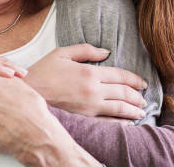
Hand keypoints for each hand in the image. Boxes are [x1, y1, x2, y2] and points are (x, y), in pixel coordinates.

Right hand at [24, 44, 147, 119]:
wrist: (29, 92)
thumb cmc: (43, 71)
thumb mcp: (63, 53)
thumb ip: (86, 50)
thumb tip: (106, 52)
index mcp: (90, 72)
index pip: (120, 75)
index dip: (134, 79)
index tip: (143, 83)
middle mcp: (93, 90)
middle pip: (124, 93)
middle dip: (137, 96)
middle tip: (144, 98)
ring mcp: (89, 107)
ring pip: (119, 109)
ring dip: (133, 110)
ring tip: (141, 111)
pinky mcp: (84, 118)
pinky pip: (108, 122)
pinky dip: (120, 122)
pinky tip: (127, 122)